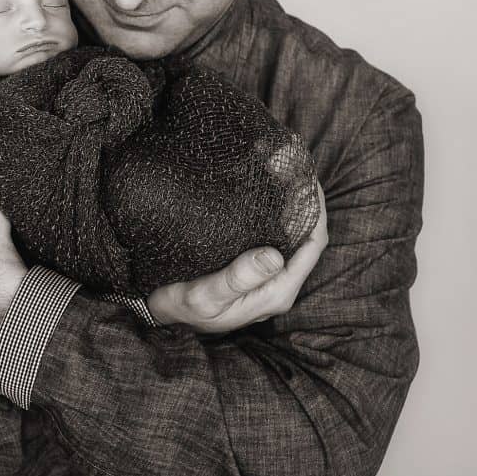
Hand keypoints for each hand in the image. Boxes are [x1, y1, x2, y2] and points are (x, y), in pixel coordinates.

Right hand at [147, 183, 327, 333]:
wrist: (161, 315)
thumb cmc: (181, 308)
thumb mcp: (205, 296)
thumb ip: (239, 278)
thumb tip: (275, 256)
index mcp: (276, 291)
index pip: (312, 245)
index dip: (315, 209)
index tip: (305, 176)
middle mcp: (278, 282)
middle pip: (305, 235)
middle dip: (302, 198)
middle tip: (287, 160)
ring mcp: (268, 274)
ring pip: (290, 232)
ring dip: (288, 201)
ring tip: (277, 166)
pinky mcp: (254, 266)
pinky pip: (274, 234)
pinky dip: (273, 210)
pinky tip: (263, 188)